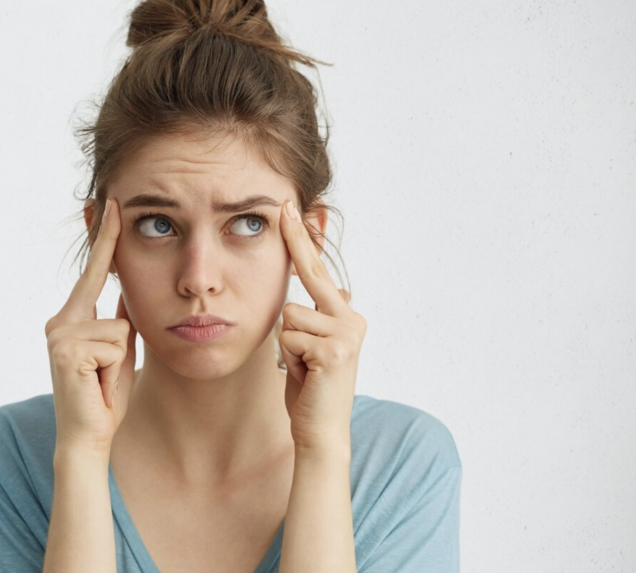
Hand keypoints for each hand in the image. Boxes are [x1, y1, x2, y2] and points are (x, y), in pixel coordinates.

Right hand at [44, 198, 136, 454]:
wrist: (89, 434)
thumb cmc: (105, 394)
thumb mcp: (120, 350)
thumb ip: (120, 318)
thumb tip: (127, 290)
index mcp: (71, 318)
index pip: (93, 272)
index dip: (104, 238)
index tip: (109, 203)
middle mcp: (60, 321)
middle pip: (114, 304)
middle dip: (120, 340)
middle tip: (101, 375)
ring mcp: (60, 334)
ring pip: (121, 327)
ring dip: (122, 358)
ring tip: (104, 380)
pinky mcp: (67, 350)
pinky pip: (116, 345)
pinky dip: (116, 368)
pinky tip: (99, 384)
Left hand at [278, 199, 366, 451]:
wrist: (319, 431)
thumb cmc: (310, 390)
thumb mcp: (312, 348)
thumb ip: (322, 318)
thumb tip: (345, 291)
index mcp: (345, 315)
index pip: (318, 272)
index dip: (303, 240)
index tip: (291, 208)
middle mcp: (351, 318)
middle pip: (311, 273)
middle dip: (297, 240)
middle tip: (284, 204)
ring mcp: (346, 333)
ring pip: (289, 314)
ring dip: (285, 344)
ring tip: (302, 367)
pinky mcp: (335, 350)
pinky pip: (289, 337)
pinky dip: (288, 358)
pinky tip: (305, 375)